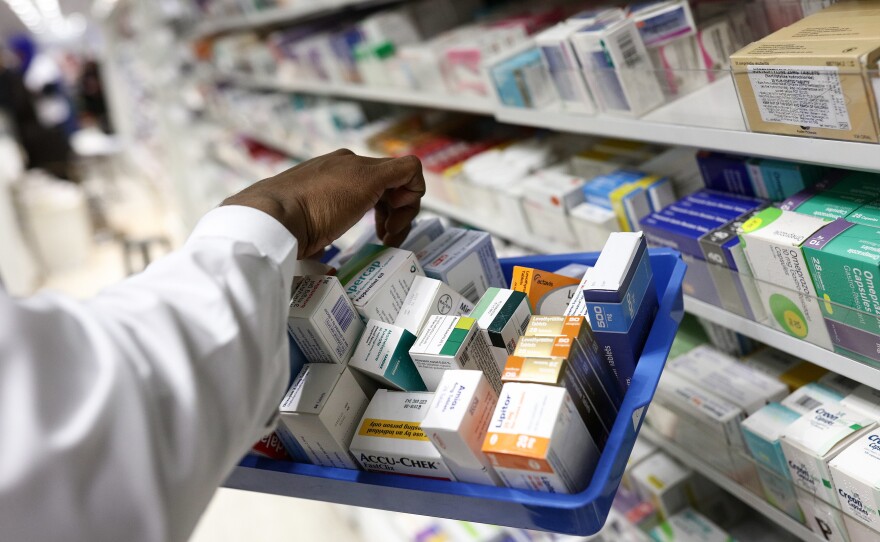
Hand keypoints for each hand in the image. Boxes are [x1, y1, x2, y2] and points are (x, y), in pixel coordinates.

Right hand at [223, 149, 424, 258]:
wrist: (270, 218)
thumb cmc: (280, 231)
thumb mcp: (305, 231)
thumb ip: (318, 240)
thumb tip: (327, 270)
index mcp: (330, 174)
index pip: (372, 185)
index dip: (385, 210)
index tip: (380, 235)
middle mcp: (346, 164)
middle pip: (390, 183)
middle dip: (397, 212)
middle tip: (387, 239)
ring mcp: (357, 167)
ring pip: (403, 179)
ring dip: (405, 211)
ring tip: (388, 236)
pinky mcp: (369, 175)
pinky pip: (410, 170)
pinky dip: (414, 196)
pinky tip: (395, 222)